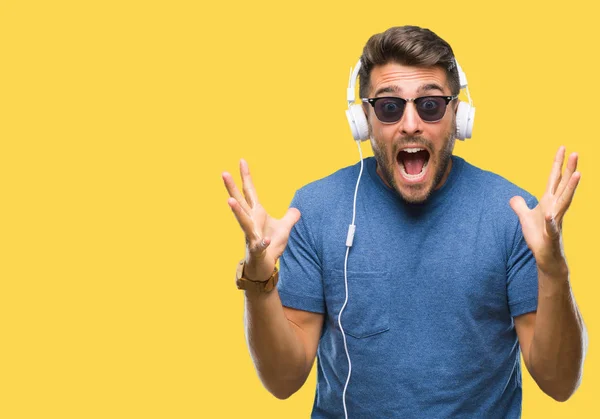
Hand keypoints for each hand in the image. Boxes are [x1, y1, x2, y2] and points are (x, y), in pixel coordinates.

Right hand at [222, 159, 300, 281]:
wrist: (263, 268)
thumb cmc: (271, 247)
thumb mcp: (284, 229)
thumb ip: (290, 218)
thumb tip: (297, 210)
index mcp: (257, 214)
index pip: (250, 192)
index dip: (246, 176)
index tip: (241, 160)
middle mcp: (251, 222)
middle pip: (240, 202)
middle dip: (232, 188)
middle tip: (223, 173)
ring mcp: (251, 236)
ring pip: (243, 222)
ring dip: (237, 211)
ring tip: (229, 201)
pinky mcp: (257, 250)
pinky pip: (259, 246)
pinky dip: (262, 243)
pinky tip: (264, 240)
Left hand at [509, 146, 580, 277]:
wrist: (545, 256)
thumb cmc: (538, 236)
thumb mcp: (525, 218)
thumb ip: (519, 206)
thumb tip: (514, 197)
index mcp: (548, 202)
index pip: (554, 179)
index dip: (557, 164)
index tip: (563, 148)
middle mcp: (555, 208)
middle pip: (563, 185)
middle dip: (569, 169)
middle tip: (575, 153)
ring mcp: (555, 221)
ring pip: (564, 201)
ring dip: (570, 188)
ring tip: (577, 174)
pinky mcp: (551, 235)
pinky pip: (551, 227)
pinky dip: (550, 221)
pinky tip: (549, 215)